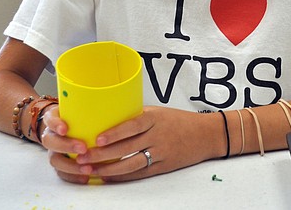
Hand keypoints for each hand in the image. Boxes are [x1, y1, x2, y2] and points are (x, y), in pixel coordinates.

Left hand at [45, 106, 207, 182]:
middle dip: (103, 154)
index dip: (114, 133)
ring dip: (109, 168)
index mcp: (155, 118)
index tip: (97, 139)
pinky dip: (122, 177)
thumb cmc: (180, 120)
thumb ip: (137, 117)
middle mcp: (158, 135)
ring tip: (91, 169)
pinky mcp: (163, 166)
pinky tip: (108, 177)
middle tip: (83, 157)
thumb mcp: (159, 112)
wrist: (207, 134)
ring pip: (131, 164)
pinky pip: (140, 174)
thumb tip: (108, 120)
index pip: (132, 125)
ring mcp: (161, 153)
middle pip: (127, 147)